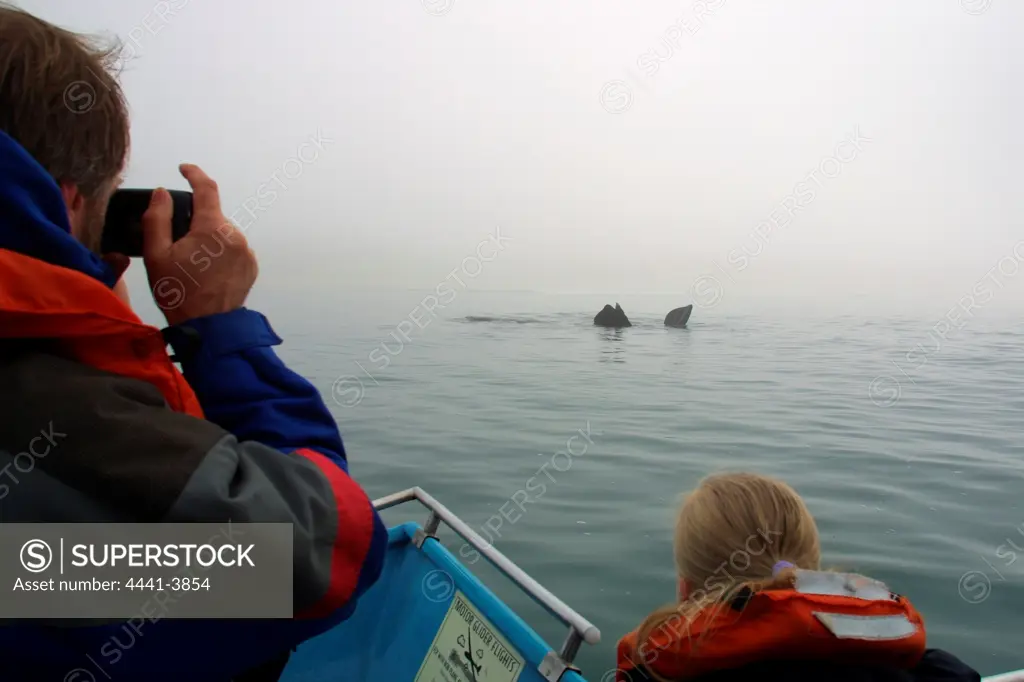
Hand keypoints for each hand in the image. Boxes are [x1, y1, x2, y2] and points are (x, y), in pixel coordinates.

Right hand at [142, 164, 257, 325]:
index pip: (207, 188)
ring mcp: (247, 251)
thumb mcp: (156, 255)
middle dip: (194, 223)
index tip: (185, 169)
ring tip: (192, 267)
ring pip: (222, 233)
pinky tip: (207, 273)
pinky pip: (233, 249)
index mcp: (213, 228)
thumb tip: (163, 193)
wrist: (209, 328)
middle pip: (212, 216)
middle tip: (177, 247)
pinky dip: (219, 253)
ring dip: (207, 240)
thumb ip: (157, 219)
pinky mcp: (251, 265)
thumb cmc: (179, 294)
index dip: (194, 174)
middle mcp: (235, 235)